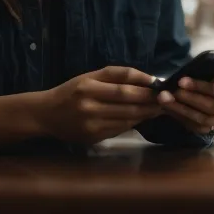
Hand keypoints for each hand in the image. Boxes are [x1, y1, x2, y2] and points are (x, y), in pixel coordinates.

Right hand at [38, 66, 163, 145]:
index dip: (146, 86)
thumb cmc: (70, 92)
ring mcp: (91, 124)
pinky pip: (120, 129)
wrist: (45, 114)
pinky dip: (134, 123)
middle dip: (151, 101)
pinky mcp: (93, 137)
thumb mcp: (88, 77)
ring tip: (159, 109)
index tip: (162, 86)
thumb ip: (116, 76)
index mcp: (88, 86)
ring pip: (128, 118)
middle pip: (129, 103)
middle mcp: (89, 105)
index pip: (124, 85)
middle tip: (167, 99)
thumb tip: (148, 79)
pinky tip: (141, 118)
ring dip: (147, 114)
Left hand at [158, 63, 213, 134]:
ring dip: (182, 109)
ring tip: (165, 99)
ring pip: (202, 119)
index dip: (202, 86)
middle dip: (191, 98)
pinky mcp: (205, 130)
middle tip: (174, 91)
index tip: (181, 81)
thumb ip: (203, 71)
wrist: (195, 98)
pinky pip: (194, 126)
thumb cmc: (199, 83)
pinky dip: (179, 116)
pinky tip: (167, 108)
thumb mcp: (202, 75)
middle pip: (212, 106)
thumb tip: (211, 65)